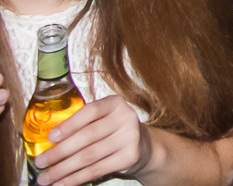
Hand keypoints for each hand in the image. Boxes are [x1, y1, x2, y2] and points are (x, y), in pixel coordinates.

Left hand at [34, 95, 152, 185]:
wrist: (143, 145)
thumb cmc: (112, 131)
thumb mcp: (103, 119)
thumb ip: (83, 123)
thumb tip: (49, 141)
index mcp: (115, 103)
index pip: (91, 111)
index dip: (70, 124)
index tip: (50, 137)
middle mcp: (125, 117)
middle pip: (87, 136)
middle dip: (60, 151)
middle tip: (40, 162)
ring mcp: (130, 137)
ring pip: (89, 156)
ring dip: (63, 169)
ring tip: (46, 178)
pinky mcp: (130, 157)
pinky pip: (97, 170)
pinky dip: (76, 178)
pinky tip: (62, 183)